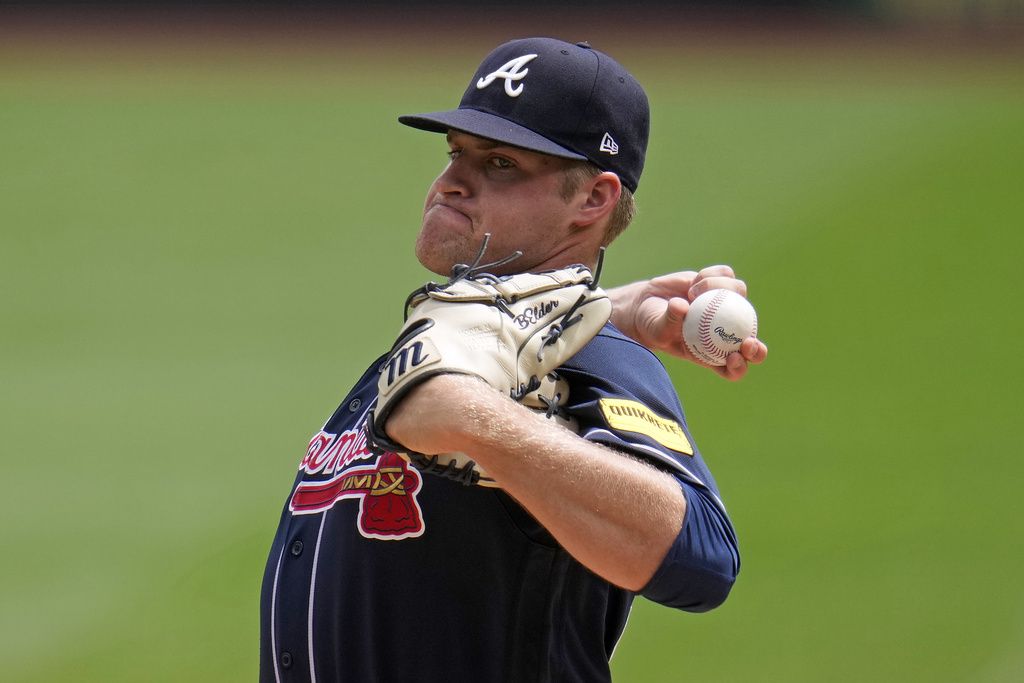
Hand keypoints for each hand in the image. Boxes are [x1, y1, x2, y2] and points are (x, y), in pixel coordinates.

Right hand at [607, 265, 767, 380]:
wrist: (648, 304)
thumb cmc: (653, 325)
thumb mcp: (657, 329)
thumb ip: (669, 321)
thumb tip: (682, 305)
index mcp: (712, 353)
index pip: (734, 368)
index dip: (740, 366)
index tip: (733, 357)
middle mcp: (724, 331)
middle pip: (751, 340)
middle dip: (755, 346)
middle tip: (746, 339)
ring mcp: (725, 305)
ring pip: (740, 294)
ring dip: (720, 289)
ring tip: (692, 292)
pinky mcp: (719, 284)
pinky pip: (726, 275)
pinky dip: (712, 275)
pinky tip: (694, 282)